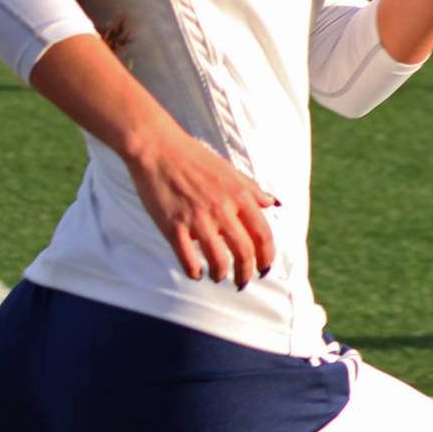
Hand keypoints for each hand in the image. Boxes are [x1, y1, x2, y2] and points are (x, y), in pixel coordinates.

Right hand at [124, 124, 275, 287]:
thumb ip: (253, 190)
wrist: (159, 150)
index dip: (267, 257)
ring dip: (222, 275)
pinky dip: (194, 270)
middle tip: (243, 281)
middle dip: (246, 272)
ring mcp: (197, 218)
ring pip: (218, 259)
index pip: (263, 235)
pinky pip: (187, 257)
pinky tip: (196, 273)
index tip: (265, 268)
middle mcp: (223, 209)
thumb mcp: (231, 171)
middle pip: (244, 252)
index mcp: (240, 196)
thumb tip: (274, 203)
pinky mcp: (172, 225)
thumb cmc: (196, 159)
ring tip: (219, 278)